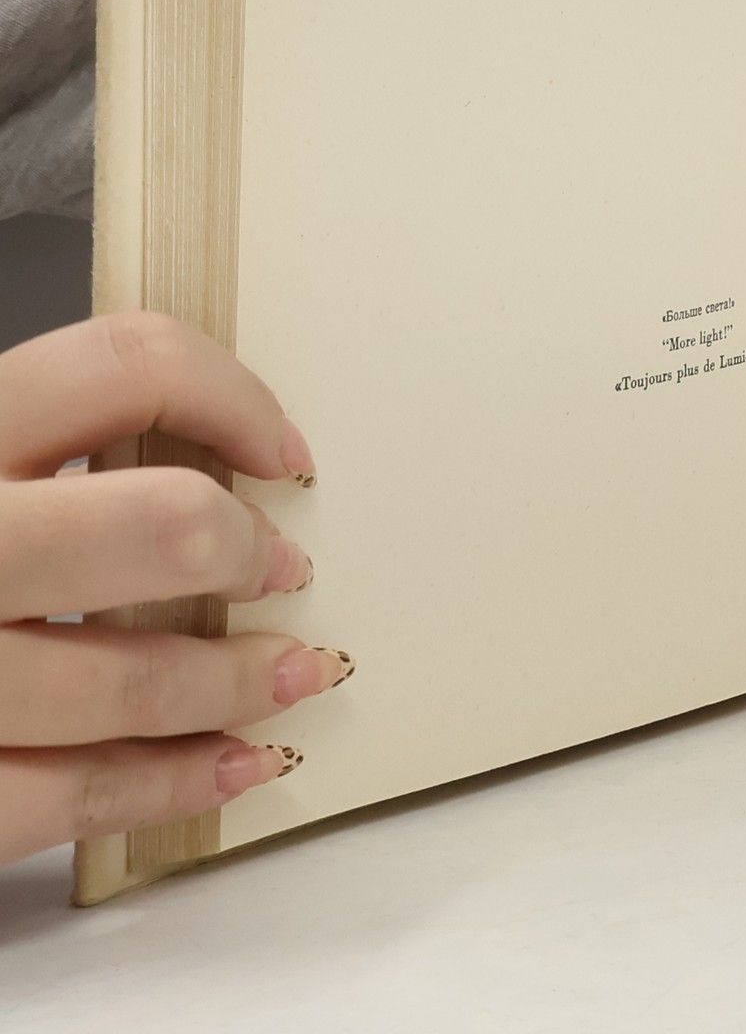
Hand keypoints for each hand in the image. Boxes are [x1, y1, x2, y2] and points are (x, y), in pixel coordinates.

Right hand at [0, 314, 348, 866]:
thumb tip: (206, 455)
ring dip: (241, 681)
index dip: (230, 398)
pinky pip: (72, 797)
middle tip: (283, 569)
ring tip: (295, 675)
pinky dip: (175, 783)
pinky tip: (232, 765)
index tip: (278, 452)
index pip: (120, 365)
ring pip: (131, 679)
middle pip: (155, 525)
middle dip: (243, 551)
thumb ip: (34, 452)